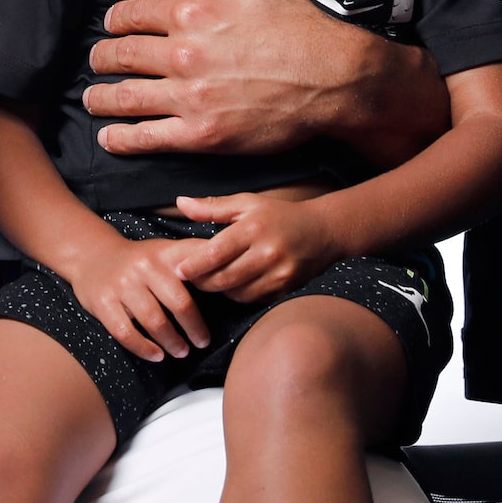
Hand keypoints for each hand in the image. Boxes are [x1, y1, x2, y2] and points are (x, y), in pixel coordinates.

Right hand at [62, 234, 215, 361]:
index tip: (228, 301)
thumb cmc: (138, 261)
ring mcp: (122, 285)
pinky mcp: (103, 303)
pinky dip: (144, 348)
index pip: (196, 265)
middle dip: (195, 328)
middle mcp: (144, 266)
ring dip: (172, 341)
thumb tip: (232, 277)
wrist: (91, 257)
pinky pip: (126, 332)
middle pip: (179, 302)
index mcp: (164, 253)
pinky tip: (156, 355)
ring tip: (181, 351)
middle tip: (202, 342)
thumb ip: (193, 260)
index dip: (215, 283)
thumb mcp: (164, 250)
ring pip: (154, 321)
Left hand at [83, 0, 448, 164]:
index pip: (132, 15)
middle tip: (97, 61)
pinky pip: (148, 137)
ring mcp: (191, 97)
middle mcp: (184, 54)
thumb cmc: (297, 25)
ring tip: (92, 99)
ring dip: (100, 98)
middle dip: (101, 58)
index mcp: (192, 14)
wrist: (333, 77)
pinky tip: (109, 137)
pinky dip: (121, 138)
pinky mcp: (203, 134)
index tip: (110, 26)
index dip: (114, 20)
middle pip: (121, 55)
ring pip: (125, 97)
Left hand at [173, 194, 346, 301]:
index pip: (216, 253)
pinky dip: (240, 295)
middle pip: (224, 279)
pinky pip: (254, 300)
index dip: (194, 266)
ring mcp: (279, 274)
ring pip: (237, 294)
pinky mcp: (286, 289)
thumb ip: (213, 206)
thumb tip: (180, 202)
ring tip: (212, 279)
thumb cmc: (279, 215)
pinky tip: (234, 284)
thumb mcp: (246, 203)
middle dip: (202, 282)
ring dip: (221, 290)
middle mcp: (267, 253)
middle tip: (190, 279)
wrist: (323, 231)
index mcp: (253, 229)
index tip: (178, 271)